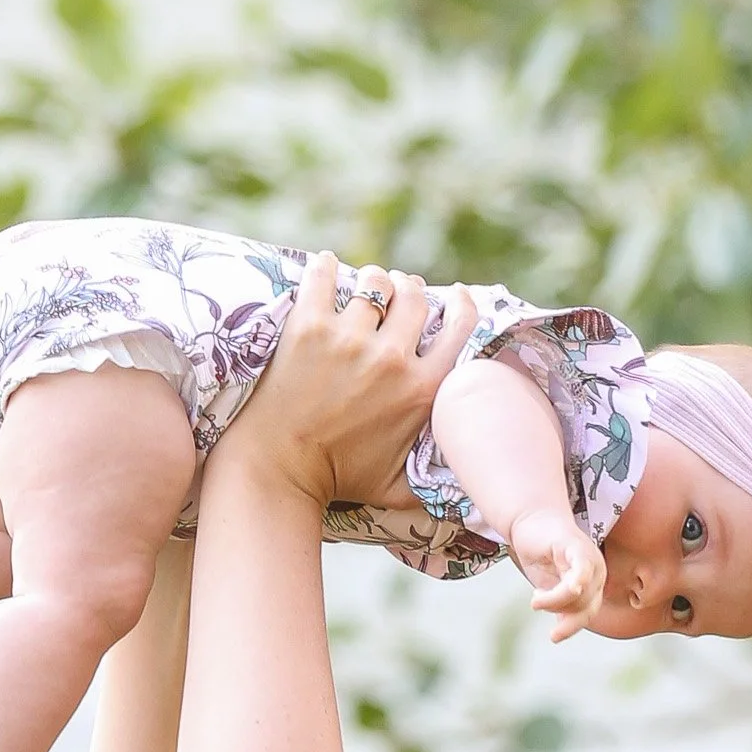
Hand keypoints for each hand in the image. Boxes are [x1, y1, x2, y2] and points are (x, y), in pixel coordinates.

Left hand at [231, 255, 478, 509]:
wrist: (278, 470)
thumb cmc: (340, 479)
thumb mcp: (402, 487)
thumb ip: (438, 478)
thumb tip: (473, 482)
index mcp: (422, 389)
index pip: (459, 326)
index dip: (461, 304)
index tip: (455, 295)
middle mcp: (391, 359)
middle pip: (415, 296)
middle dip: (411, 287)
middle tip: (400, 289)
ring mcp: (349, 339)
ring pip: (374, 282)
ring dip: (373, 279)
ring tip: (364, 284)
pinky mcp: (308, 327)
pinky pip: (323, 276)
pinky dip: (325, 266)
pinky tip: (326, 264)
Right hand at [510, 505, 606, 640]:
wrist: (531, 522)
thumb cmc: (542, 554)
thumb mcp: (550, 587)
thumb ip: (560, 606)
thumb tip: (560, 633)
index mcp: (594, 582)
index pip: (589, 612)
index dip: (572, 626)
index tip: (553, 637)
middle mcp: (597, 571)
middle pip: (583, 605)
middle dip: (558, 610)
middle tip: (537, 601)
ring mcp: (589, 558)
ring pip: (578, 595)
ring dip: (552, 602)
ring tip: (536, 596)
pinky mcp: (576, 547)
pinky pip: (581, 571)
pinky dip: (573, 585)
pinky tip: (560, 591)